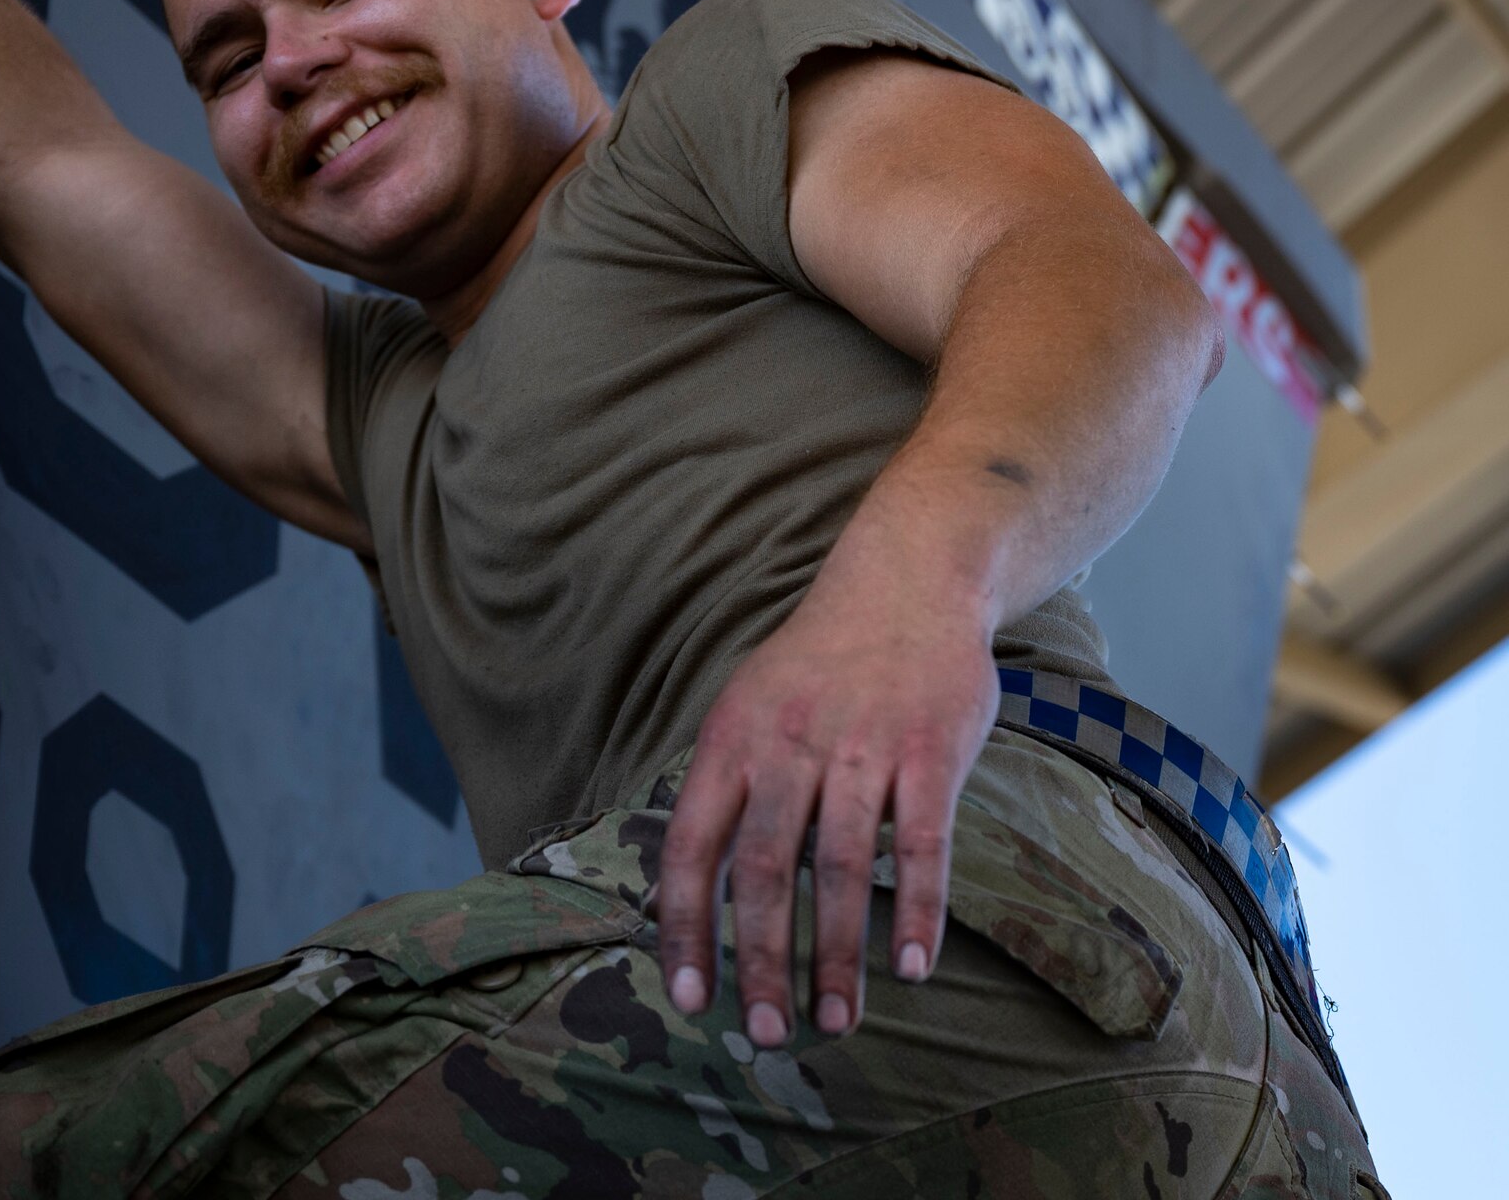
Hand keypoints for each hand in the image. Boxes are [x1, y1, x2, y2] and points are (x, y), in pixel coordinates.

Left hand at [653, 570, 999, 1045]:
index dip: (687, 928)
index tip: (690, 999)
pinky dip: (916, 909)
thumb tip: (699, 891)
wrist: (906, 581)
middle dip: (762, 961)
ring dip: (836, 954)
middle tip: (767, 1036)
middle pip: (766, 869)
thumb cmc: (818, 664)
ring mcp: (864, 748)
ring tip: (835, 1022)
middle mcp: (789, 746)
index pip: (694, 846)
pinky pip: (922, 843)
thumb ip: (729, 790)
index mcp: (732, 740)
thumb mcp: (749, 708)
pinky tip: (911, 968)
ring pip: (842, 868)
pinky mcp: (931, 752)